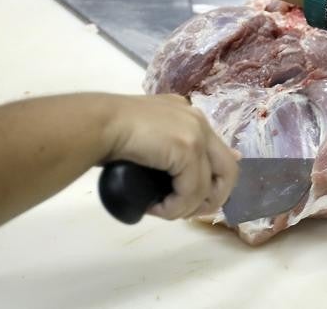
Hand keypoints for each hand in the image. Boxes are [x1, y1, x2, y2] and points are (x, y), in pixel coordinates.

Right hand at [101, 94, 238, 219]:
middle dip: (211, 198)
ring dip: (186, 207)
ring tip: (162, 211)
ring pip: (209, 185)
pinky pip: (191, 191)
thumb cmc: (109, 131)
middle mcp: (198, 120)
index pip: (217, 152)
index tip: (195, 200)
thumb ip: (165, 149)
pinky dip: (175, 208)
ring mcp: (197, 133)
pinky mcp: (189, 148)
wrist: (98, 124)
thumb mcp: (145, 139)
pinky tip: (154, 208)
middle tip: (185, 212)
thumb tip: (182, 177)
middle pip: (228, 169)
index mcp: (188, 114)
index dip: (211, 181)